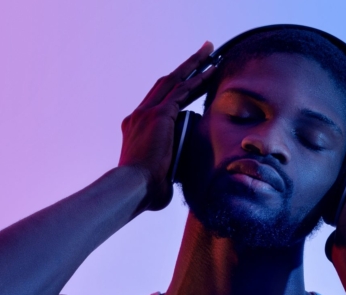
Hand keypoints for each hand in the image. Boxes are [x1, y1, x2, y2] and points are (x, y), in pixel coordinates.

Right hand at [118, 41, 215, 211]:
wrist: (132, 189)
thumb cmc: (144, 192)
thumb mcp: (157, 177)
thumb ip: (167, 170)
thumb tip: (174, 179)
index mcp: (135, 128)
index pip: (159, 102)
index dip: (176, 89)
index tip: (190, 80)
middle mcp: (138, 115)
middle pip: (166, 83)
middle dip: (186, 67)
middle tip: (202, 52)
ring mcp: (147, 113)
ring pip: (174, 81)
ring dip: (194, 65)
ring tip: (210, 51)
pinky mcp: (159, 116)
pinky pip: (182, 91)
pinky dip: (198, 80)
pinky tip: (212, 71)